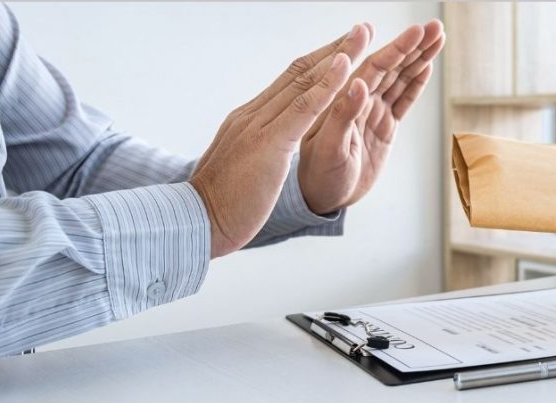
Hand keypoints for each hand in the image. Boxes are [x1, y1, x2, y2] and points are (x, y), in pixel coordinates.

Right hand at [191, 25, 369, 257]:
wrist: (192, 221)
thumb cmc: (218, 204)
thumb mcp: (239, 167)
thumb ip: (252, 149)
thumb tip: (263, 148)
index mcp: (248, 120)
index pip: (289, 83)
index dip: (318, 63)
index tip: (341, 48)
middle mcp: (253, 115)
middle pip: (299, 72)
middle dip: (334, 48)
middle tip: (361, 28)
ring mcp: (260, 126)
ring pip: (305, 81)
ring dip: (338, 55)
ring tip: (362, 34)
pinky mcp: (270, 143)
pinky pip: (304, 108)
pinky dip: (327, 85)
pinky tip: (346, 67)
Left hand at [298, 20, 444, 213]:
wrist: (321, 198)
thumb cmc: (316, 175)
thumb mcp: (328, 148)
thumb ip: (342, 116)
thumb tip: (358, 84)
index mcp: (343, 100)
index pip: (372, 68)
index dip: (393, 49)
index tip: (412, 31)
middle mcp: (359, 101)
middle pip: (390, 66)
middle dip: (412, 45)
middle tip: (434, 26)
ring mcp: (372, 112)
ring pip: (400, 78)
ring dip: (418, 58)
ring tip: (437, 37)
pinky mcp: (383, 127)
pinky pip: (402, 100)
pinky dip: (415, 83)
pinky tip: (426, 66)